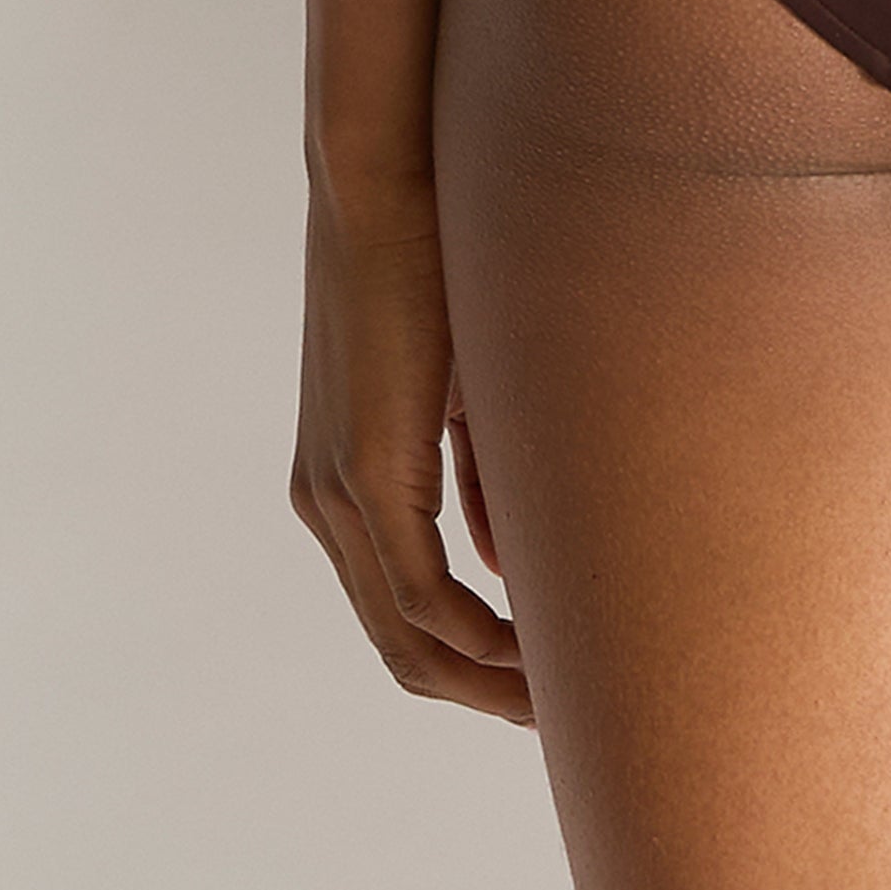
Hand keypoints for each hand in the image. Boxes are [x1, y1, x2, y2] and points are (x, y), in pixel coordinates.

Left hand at [289, 166, 533, 722]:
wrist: (382, 173)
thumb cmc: (434, 253)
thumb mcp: (465, 385)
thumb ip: (481, 473)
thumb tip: (512, 560)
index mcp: (344, 478)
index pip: (406, 609)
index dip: (474, 659)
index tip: (548, 674)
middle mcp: (326, 502)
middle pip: (404, 650)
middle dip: (485, 692)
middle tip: (564, 716)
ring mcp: (338, 495)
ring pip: (411, 640)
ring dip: (489, 681)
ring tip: (564, 701)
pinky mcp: (367, 476)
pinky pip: (424, 598)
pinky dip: (483, 640)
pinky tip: (538, 654)